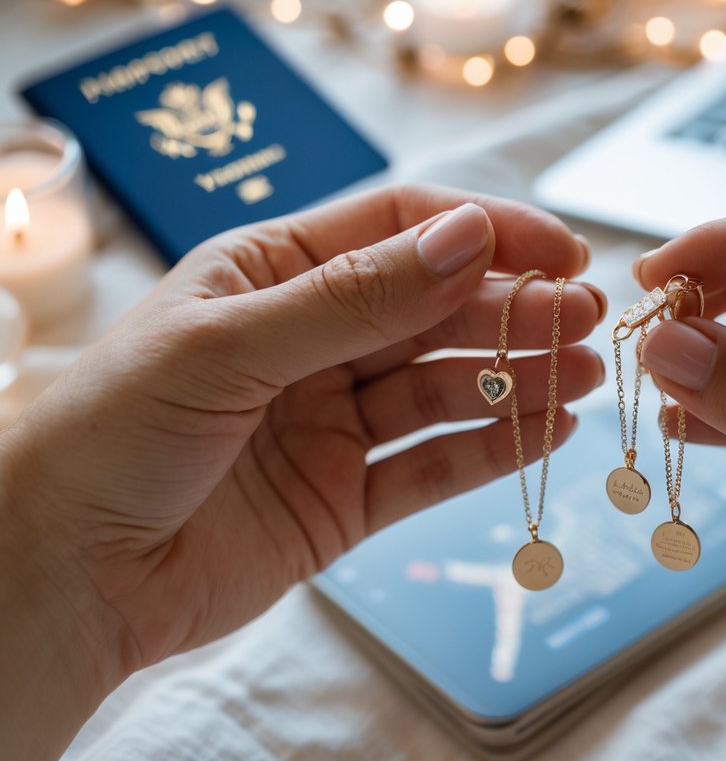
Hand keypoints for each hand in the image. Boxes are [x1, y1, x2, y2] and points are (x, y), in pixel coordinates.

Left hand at [0, 185, 605, 757]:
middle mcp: (312, 340)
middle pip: (435, 310)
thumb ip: (355, 298)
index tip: (559, 250)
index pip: (400, 230)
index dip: (485, 232)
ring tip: (586, 375)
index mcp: (273, 273)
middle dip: (513, 310)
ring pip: (444, 388)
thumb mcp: (231, 343)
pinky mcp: (345, 497)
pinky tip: (547, 432)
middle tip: (586, 317)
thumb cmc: (113, 432)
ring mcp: (332, 420)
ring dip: (517, 378)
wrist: (60, 574)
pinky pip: (432, 466)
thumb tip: (469, 236)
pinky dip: (492, 450)